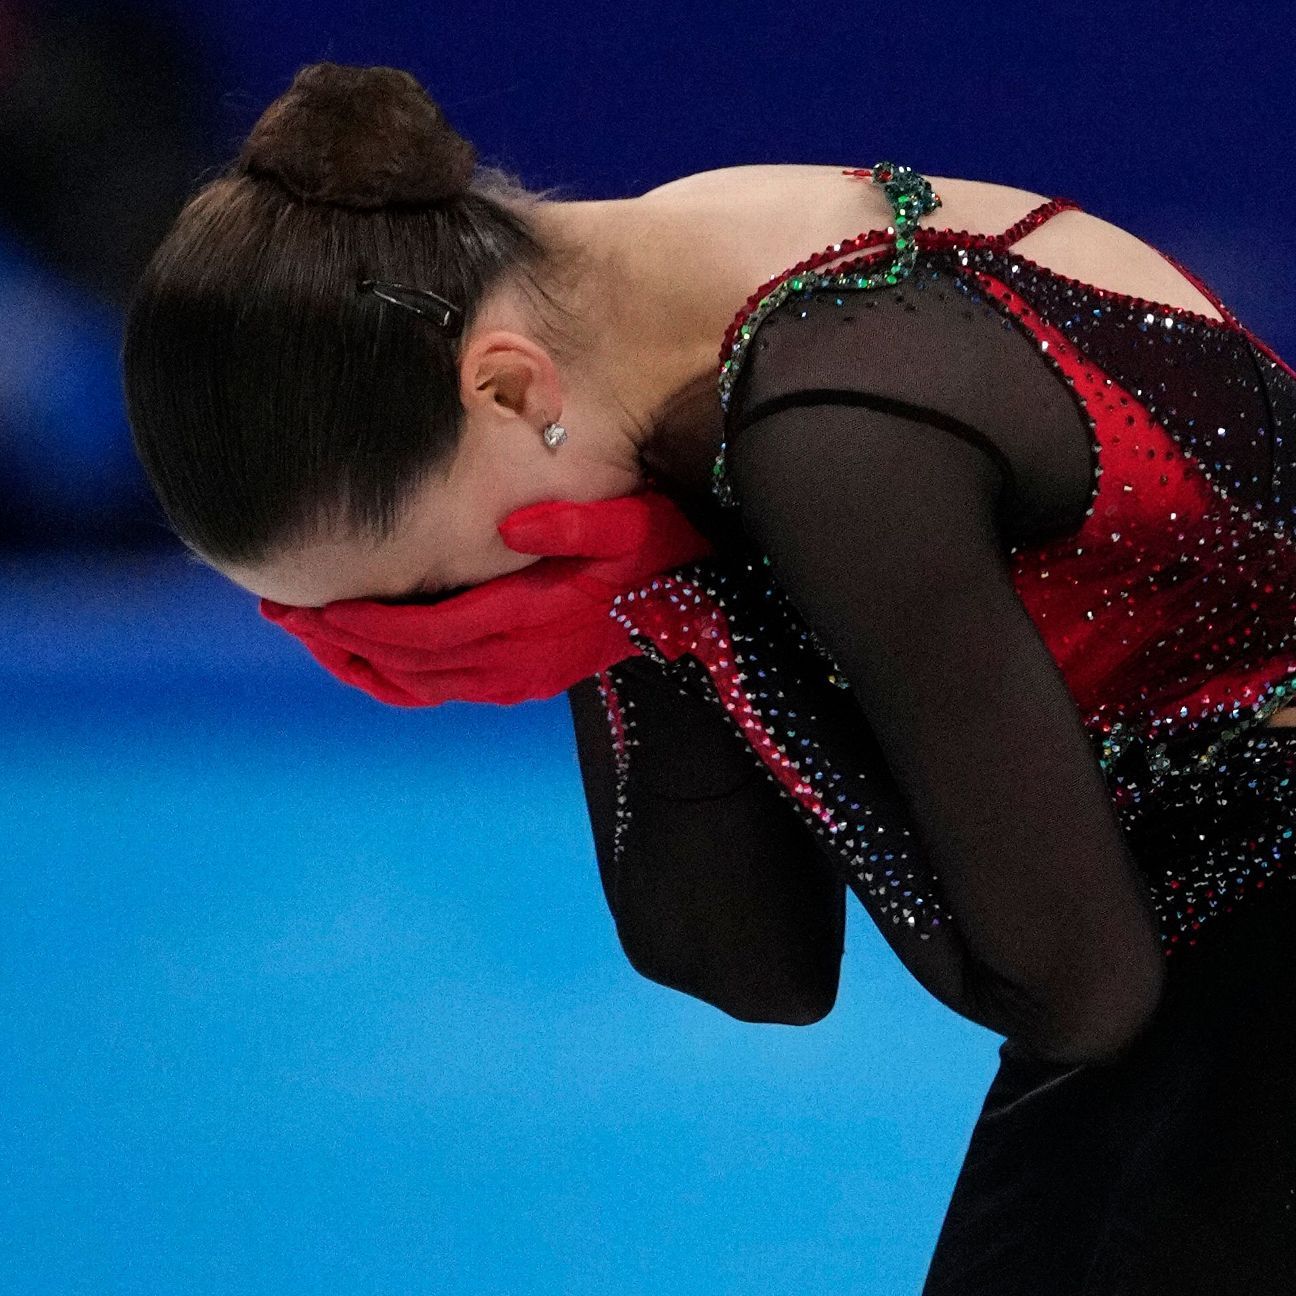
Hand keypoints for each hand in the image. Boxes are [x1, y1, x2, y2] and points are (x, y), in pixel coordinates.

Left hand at [259, 489, 716, 706]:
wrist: (693, 602)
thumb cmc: (658, 551)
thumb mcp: (629, 524)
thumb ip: (571, 525)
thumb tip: (508, 528)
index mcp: (531, 620)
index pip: (426, 629)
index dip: (363, 621)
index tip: (310, 602)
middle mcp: (515, 662)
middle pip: (407, 662)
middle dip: (340, 640)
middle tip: (283, 613)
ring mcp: (516, 680)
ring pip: (417, 685)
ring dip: (357, 663)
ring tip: (308, 636)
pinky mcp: (521, 685)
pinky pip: (440, 693)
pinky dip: (393, 682)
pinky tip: (364, 661)